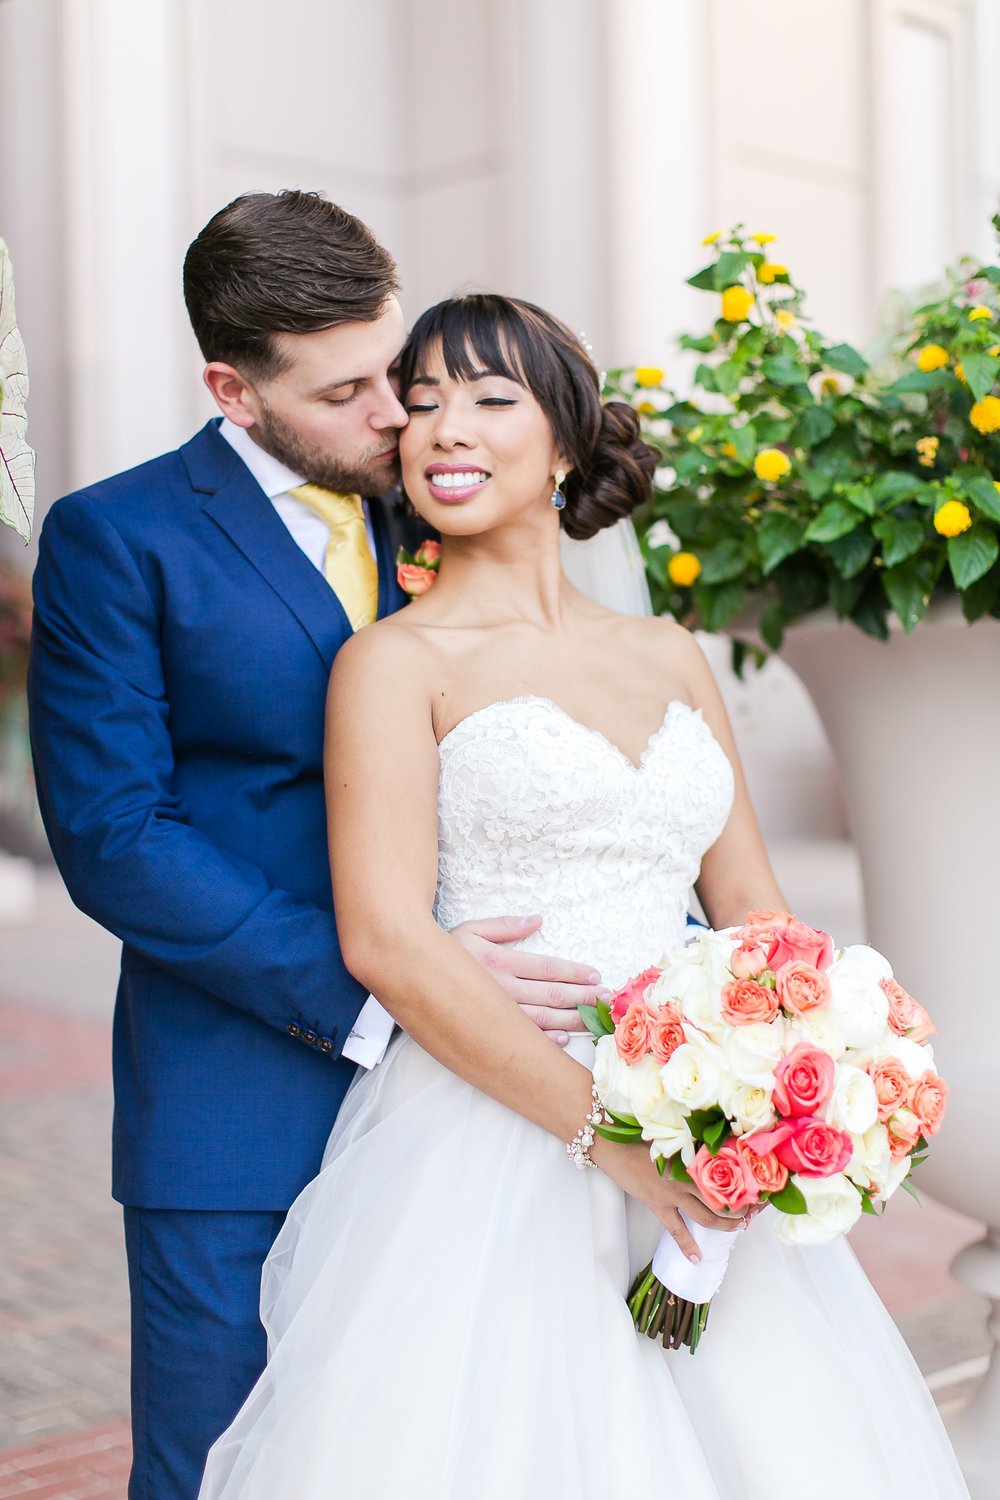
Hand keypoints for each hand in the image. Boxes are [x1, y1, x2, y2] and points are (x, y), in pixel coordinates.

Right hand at [450, 914, 605, 1043]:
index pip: (547, 968)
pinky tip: (563, 1039)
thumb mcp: (470, 929)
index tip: (596, 976)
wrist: (408, 976)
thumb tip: (537, 919)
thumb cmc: (442, 950)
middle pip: (552, 994)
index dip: (574, 972)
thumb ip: (505, 926)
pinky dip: (545, 1038)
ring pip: (542, 1017)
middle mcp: (502, 988)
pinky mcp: (488, 1027)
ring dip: (572, 1018)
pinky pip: (522, 1035)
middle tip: (607, 999)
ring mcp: (496, 1011)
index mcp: (500, 961)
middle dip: (583, 997)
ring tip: (595, 1019)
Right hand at [593, 1139, 745, 1261]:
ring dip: (725, 1225)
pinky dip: (687, 1245)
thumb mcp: (673, 1139)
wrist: (614, 1146)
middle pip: (724, 1198)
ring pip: (707, 1216)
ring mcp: (674, 1192)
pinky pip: (677, 1230)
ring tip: (737, 1230)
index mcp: (694, 1157)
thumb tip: (716, 1152)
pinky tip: (697, 1258)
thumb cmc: (642, 1138)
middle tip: (753, 1215)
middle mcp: (688, 1176)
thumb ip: (694, 1147)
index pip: (729, 1173)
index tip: (761, 1190)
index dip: (747, 1184)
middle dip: (742, 1209)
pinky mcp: (658, 1204)